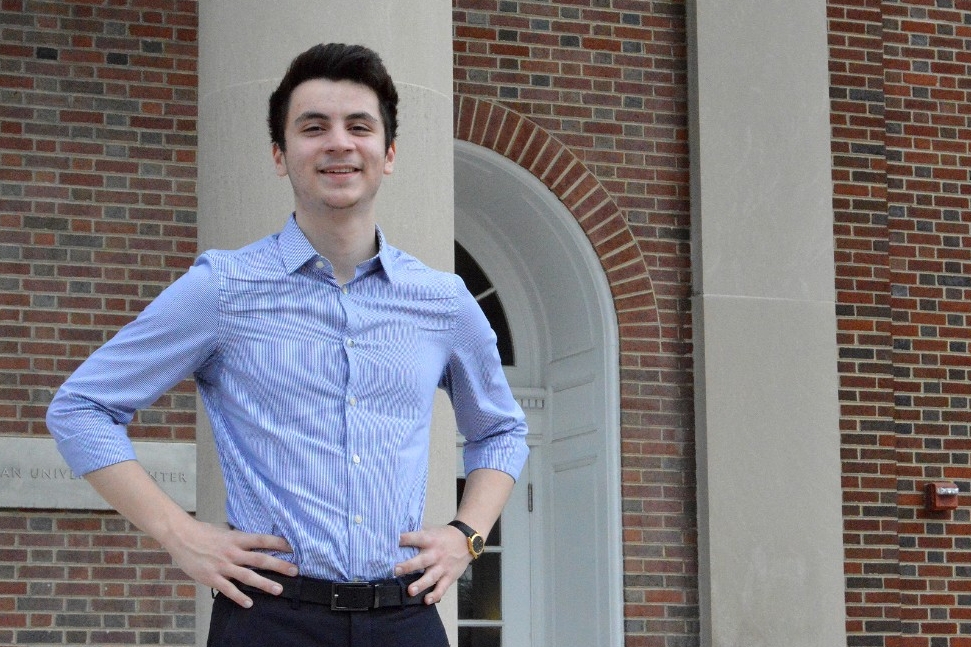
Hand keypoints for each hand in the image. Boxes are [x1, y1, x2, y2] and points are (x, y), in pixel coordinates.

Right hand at [163, 519, 297, 607]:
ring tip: (279, 590)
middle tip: (294, 571)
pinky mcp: (212, 577)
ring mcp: (223, 566)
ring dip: (265, 583)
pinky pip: (228, 589)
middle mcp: (233, 552)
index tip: (292, 548)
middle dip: (279, 565)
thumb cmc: (203, 532)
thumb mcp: (224, 531)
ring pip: (248, 576)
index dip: (278, 543)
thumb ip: (238, 539)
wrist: (181, 536)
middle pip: (260, 559)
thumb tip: (252, 540)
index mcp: (237, 538)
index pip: (262, 540)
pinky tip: (249, 603)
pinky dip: (239, 597)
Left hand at [395, 525, 470, 603]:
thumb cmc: (444, 536)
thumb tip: (395, 531)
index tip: (391, 542)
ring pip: (431, 577)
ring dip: (420, 584)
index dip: (403, 539)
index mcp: (429, 539)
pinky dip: (435, 595)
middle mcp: (435, 553)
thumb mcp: (431, 530)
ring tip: (410, 591)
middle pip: (421, 561)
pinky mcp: (449, 577)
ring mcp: (443, 566)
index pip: (415, 538)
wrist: (467, 541)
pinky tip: (427, 601)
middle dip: (408, 566)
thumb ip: (416, 532)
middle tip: (395, 571)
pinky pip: (442, 588)